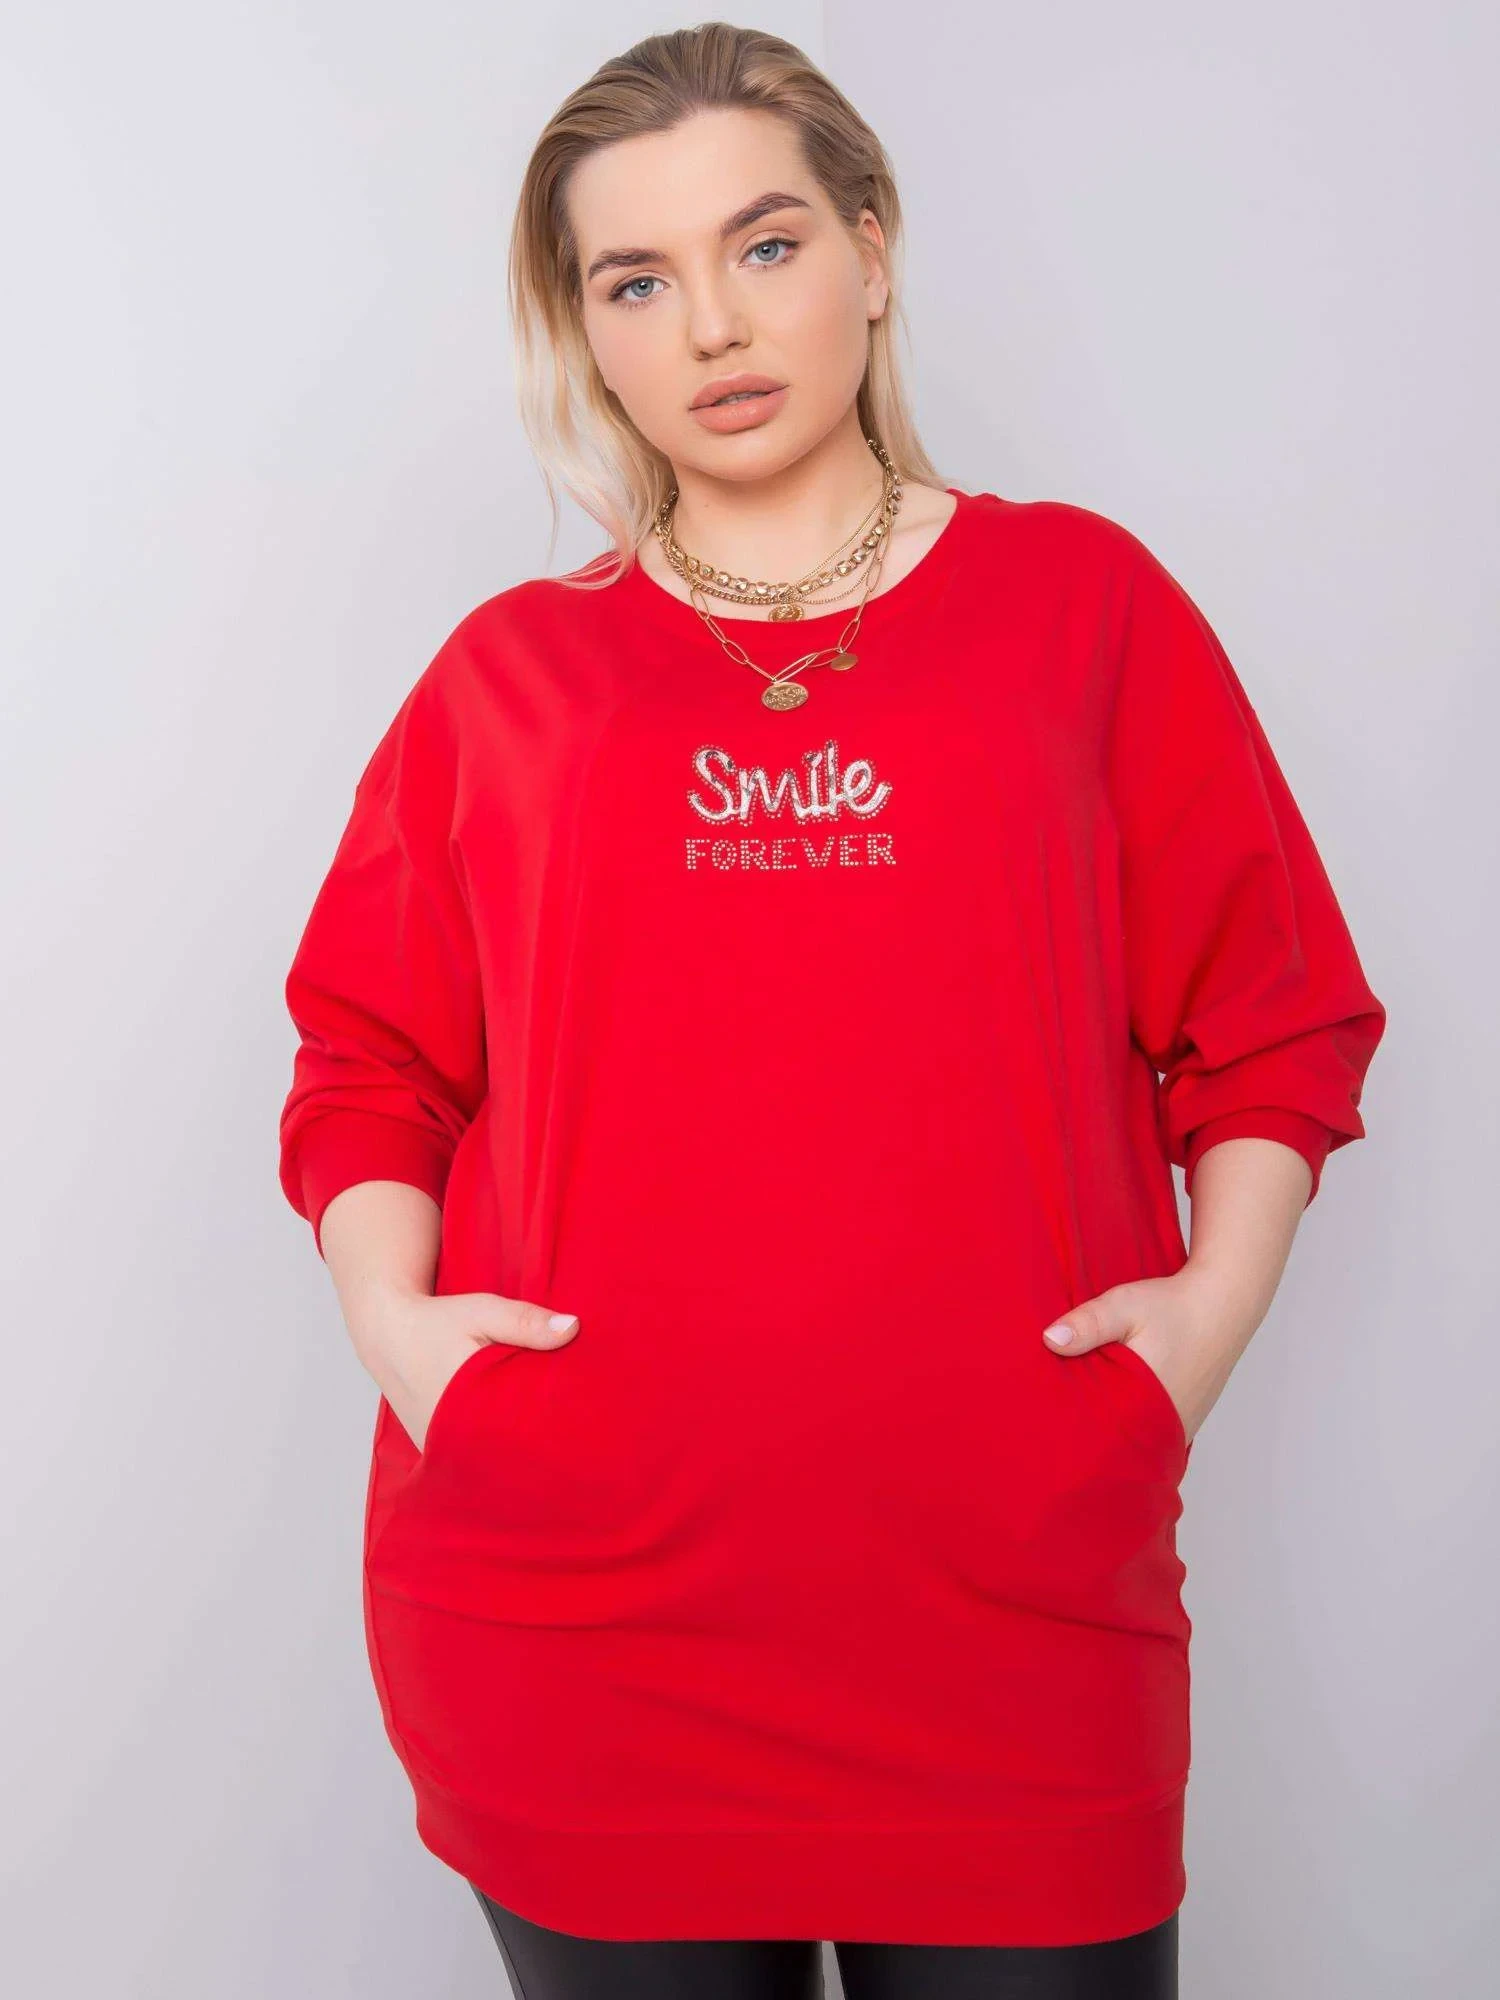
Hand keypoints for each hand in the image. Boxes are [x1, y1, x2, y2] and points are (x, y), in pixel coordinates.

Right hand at [348, 1289, 581, 1453]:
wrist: (388, 1333)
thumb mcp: (483, 1310)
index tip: (579, 1428)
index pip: (518, 1432)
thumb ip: (525, 1321)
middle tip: (575, 1442)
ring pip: (488, 1460)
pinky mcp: (434, 1450)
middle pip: (507, 1453)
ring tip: (555, 1450)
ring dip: (516, 1454)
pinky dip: (493, 1452)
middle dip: (539, 1448)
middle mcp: (448, 1433)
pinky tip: (519, 1445)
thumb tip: (573, 1328)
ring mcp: (438, 1447)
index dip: (549, 1433)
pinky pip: (471, 1458)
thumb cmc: (437, 1320)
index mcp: (464, 1401)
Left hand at [1039, 1268, 1258, 1444]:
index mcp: (1147, 1405)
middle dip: (1091, 1437)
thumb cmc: (1174, 1305)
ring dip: (1114, 1430)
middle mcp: (1168, 1423)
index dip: (1076, 1435)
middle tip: (1057, 1428)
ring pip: (1137, 1438)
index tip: (1050, 1430)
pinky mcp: (1187, 1415)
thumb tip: (1049, 1341)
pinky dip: (1134, 1422)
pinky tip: (1116, 1408)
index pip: (1103, 1439)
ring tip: (1081, 1419)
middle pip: (1119, 1443)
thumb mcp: (1123, 1306)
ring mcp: (1181, 1424)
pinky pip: (1153, 1429)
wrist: (1223, 1302)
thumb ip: (1088, 1324)